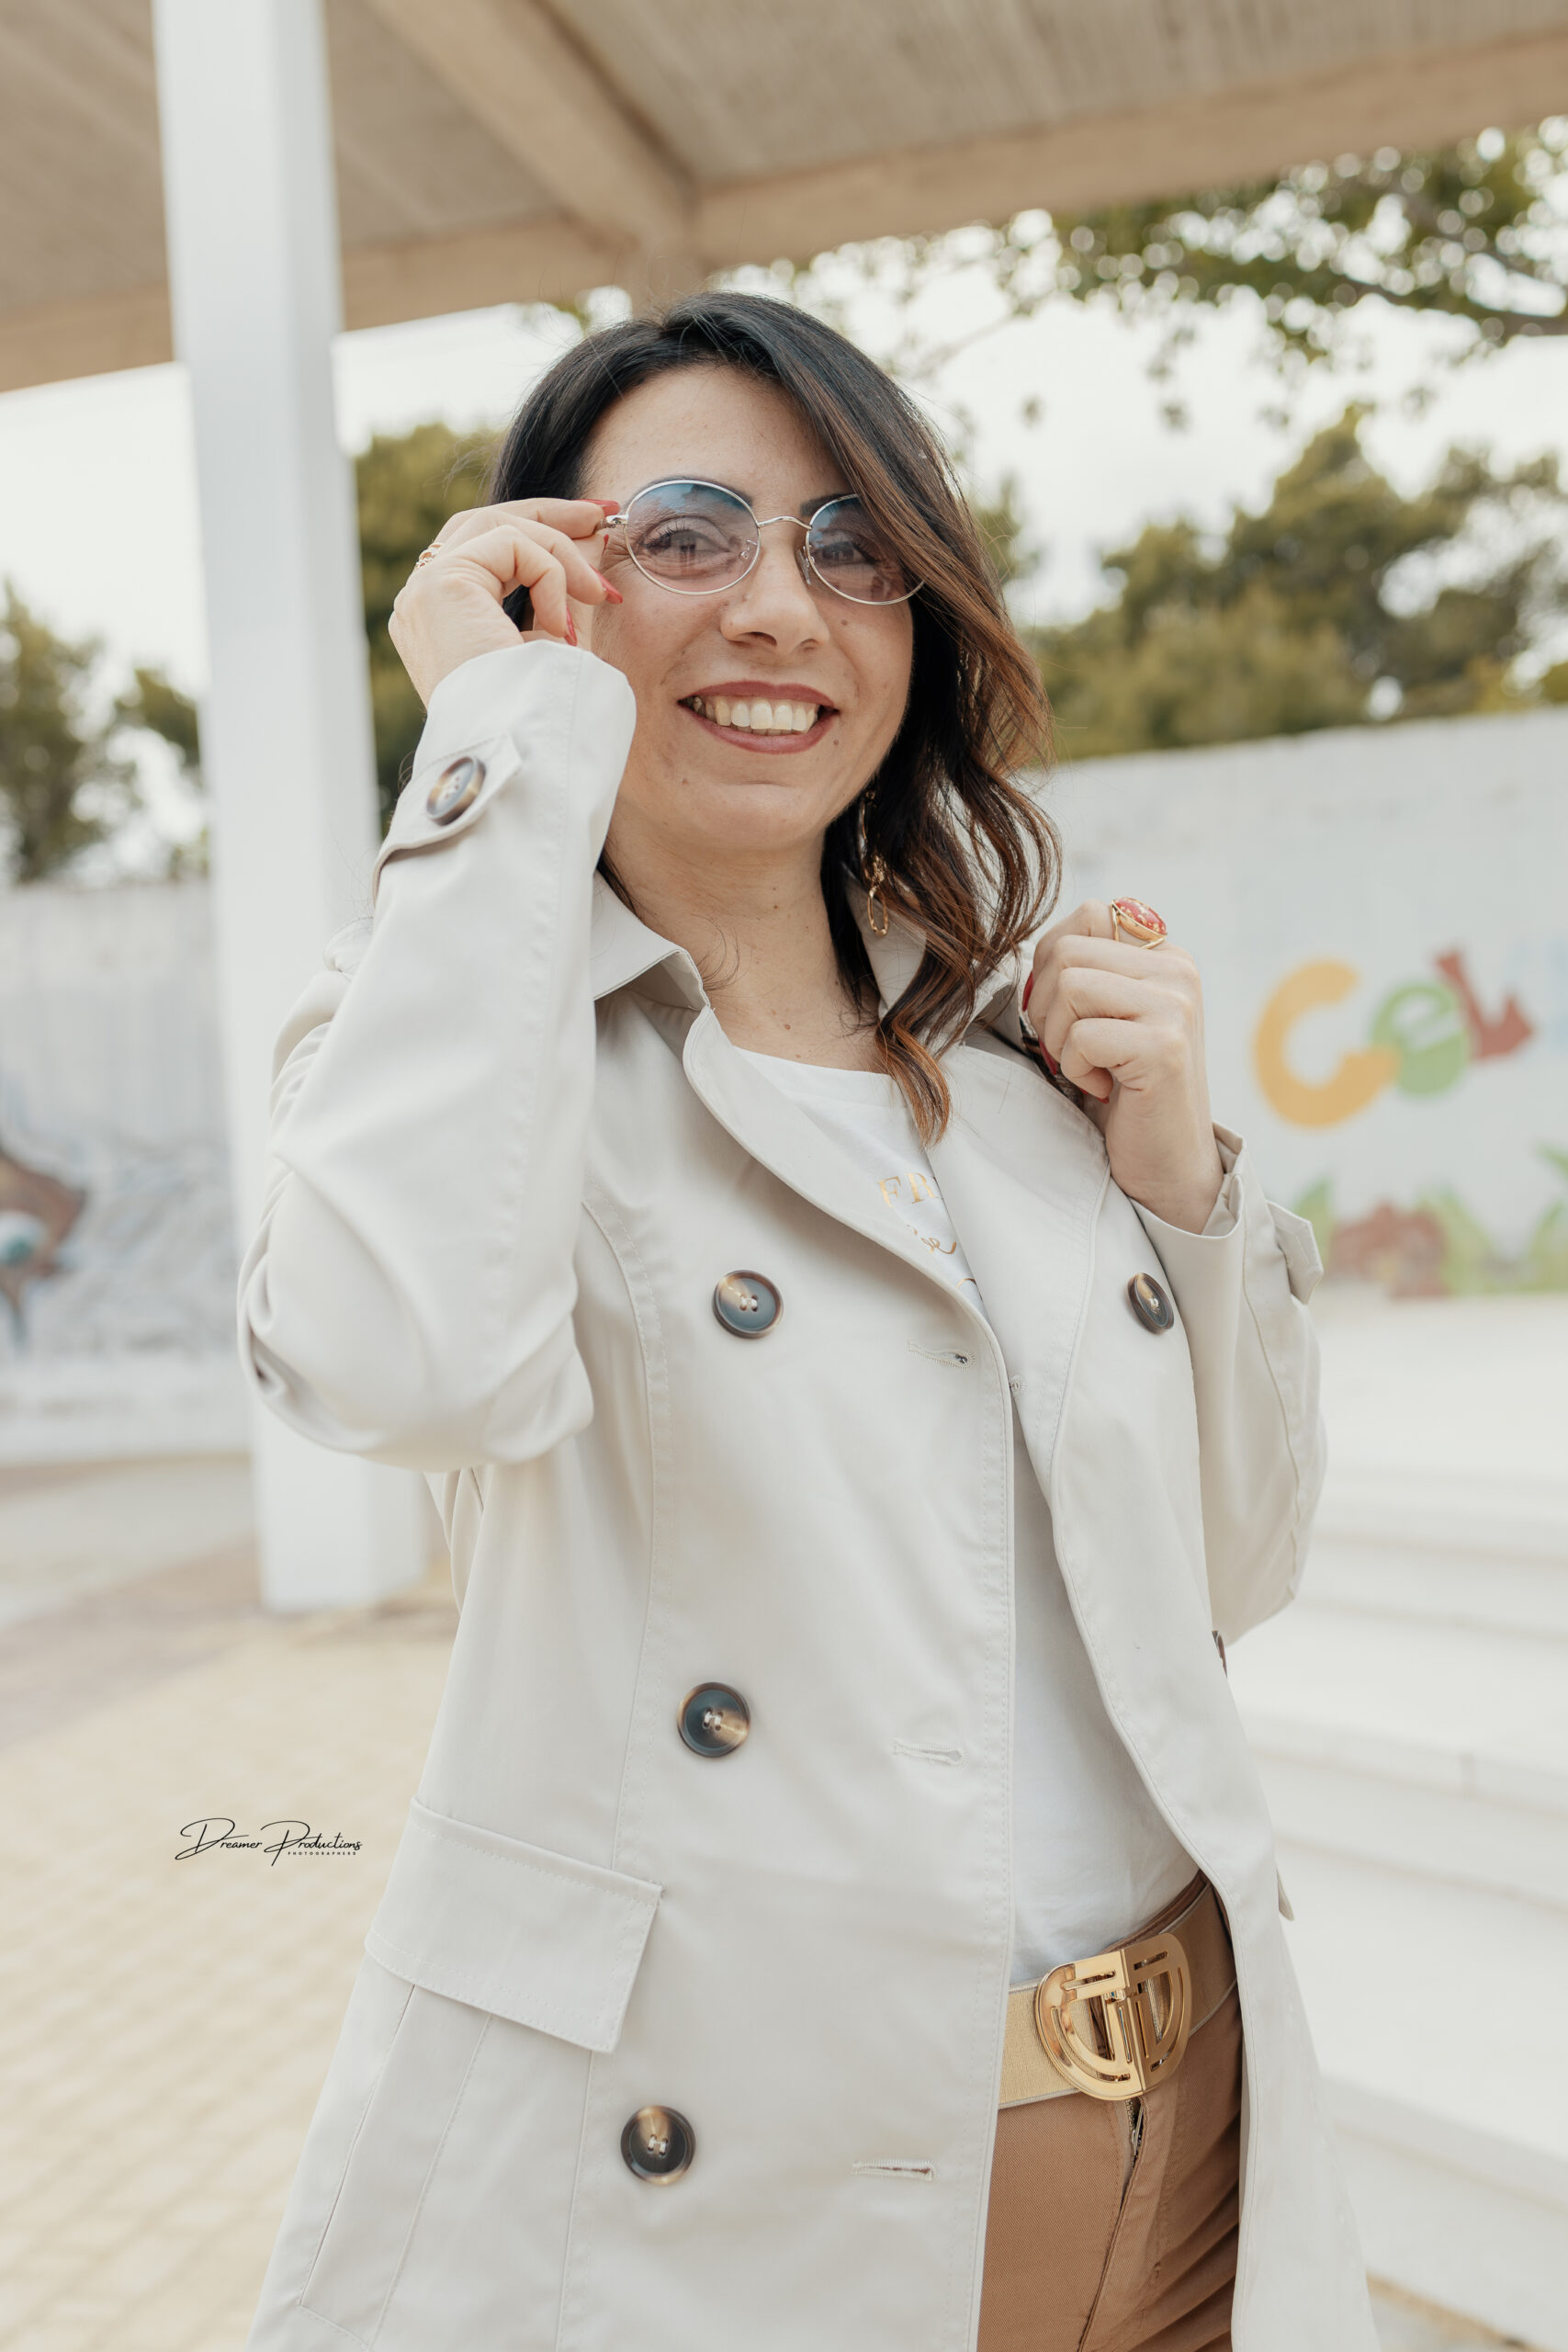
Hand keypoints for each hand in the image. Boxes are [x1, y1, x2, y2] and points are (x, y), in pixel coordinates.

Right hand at [388, 498, 621, 704]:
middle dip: (550, 515)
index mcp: (437, 620)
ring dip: (561, 552)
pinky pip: (513, 546)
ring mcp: (423, 591)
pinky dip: (551, 576)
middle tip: (604, 513)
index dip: (537, 533)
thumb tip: (592, 545)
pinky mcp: (441, 585)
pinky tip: (560, 628)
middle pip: (484, 523)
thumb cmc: (537, 720)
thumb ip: (555, 598)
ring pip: (501, 528)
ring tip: (601, 592)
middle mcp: (420, 601)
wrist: (515, 755)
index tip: (592, 529)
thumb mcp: (548, 647)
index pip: (482, 550)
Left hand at [1024, 902, 1224, 1232]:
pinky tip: (1105, 1088)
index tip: (1064, 1012)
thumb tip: (1032, 949)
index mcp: (1165, 955)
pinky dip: (1075, 1069)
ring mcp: (1175, 1007)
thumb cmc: (1123, 1090)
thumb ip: (1086, 971)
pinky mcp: (1164, 1047)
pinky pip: (1081, 1037)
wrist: (1166, 1162)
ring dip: (1060, 1038)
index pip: (1089, 914)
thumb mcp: (1106, 1016)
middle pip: (1067, 952)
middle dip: (1047, 1007)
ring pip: (1069, 986)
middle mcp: (1178, 971)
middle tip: (1071, 1049)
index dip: (1052, 962)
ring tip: (1090, 1067)